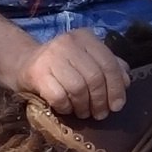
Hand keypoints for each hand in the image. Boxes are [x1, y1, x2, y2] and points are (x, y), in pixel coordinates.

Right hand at [15, 28, 130, 119]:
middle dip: (100, 101)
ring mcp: (51, 56)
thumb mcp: (88, 61)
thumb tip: (126, 82)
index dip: (116, 88)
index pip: (109, 63)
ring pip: (78, 88)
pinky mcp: (36, 72)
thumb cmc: (64, 67)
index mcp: (86, 37)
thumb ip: (110, 67)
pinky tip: (66, 108)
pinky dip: (66, 107)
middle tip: (99, 114)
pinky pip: (59, 96)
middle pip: (95, 77)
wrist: (25, 65)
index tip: (117, 106)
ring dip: (83, 106)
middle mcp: (68, 42)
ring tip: (83, 112)